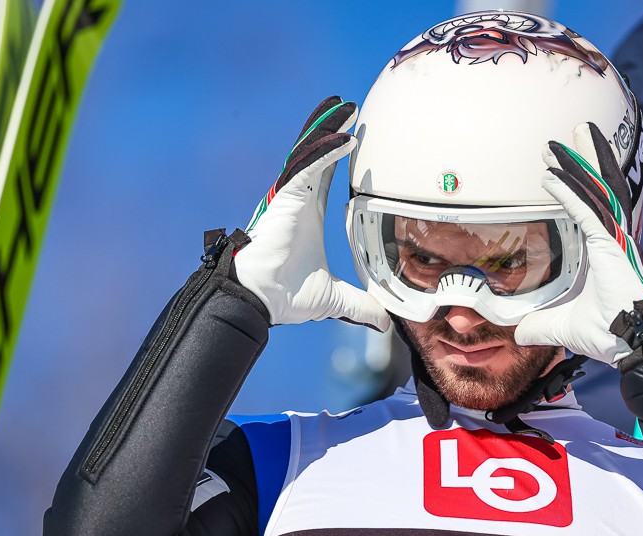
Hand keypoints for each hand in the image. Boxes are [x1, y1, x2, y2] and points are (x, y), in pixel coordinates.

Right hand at [232, 97, 389, 330]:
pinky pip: (309, 167)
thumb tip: (382, 321)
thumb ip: (359, 305)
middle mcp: (298, 199)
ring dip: (328, 128)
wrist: (259, 298)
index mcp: (307, 214)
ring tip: (345, 106)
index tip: (350, 136)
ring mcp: (291, 196)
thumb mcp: (333, 298)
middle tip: (349, 107)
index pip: (323, 174)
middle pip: (315, 153)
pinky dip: (327, 151)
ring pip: (310, 152)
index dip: (335, 153)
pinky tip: (346, 138)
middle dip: (330, 128)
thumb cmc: (285, 295)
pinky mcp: (286, 198)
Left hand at [514, 122, 642, 365]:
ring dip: (580, 163)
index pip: (591, 209)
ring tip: (565, 138)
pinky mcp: (611, 244)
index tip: (558, 168)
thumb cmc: (610, 335)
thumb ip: (540, 325)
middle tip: (567, 136)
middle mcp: (613, 239)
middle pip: (599, 189)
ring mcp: (615, 239)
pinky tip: (550, 175)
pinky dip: (569, 192)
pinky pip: (586, 210)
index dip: (576, 187)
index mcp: (606, 253)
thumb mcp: (563, 327)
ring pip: (597, 190)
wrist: (633, 345)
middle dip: (584, 161)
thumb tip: (520, 333)